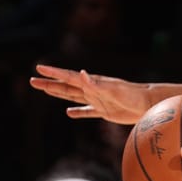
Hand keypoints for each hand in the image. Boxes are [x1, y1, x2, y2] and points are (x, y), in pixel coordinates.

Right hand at [29, 64, 157, 123]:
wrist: (148, 104)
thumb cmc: (133, 95)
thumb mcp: (114, 90)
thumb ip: (96, 84)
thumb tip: (82, 73)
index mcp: (92, 83)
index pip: (69, 77)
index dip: (53, 73)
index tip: (39, 68)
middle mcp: (92, 90)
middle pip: (66, 86)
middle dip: (49, 84)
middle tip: (33, 80)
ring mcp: (97, 100)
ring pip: (73, 96)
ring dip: (58, 93)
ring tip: (45, 89)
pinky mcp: (105, 111)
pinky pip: (87, 112)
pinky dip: (78, 112)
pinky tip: (69, 112)